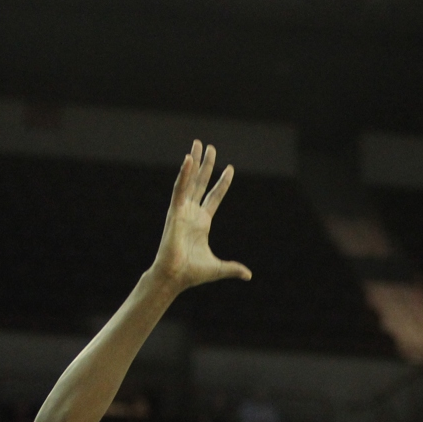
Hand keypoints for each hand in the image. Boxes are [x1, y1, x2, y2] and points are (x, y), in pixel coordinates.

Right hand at [152, 140, 251, 291]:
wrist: (175, 276)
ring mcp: (182, 210)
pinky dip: (184, 174)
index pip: (214, 197)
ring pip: (190, 180)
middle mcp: (192, 213)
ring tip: (198, 144)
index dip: (222, 183)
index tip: (230, 168)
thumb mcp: (218, 268)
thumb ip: (233, 268)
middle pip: (201, 183)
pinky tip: (189, 159)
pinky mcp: (174, 211)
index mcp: (202, 223)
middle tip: (210, 147)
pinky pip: (180, 188)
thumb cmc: (192, 273)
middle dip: (206, 165)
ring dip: (194, 162)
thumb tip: (248, 275)